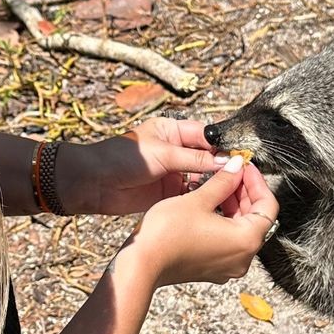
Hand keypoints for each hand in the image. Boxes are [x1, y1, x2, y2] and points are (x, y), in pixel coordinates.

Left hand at [61, 117, 225, 216]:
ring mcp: (172, 172)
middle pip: (206, 157)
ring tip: (230, 192)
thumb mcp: (162, 154)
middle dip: (221, 167)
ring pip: (201, 177)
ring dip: (213, 184)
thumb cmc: (121, 159)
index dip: (222, 146)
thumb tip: (224, 161)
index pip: (206, 135)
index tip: (240, 158)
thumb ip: (194, 158)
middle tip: (240, 178)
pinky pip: (190, 194)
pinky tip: (213, 203)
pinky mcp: (167, 192)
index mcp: (172, 131)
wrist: (93, 184)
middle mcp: (174, 150)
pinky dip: (201, 197)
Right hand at [127, 159, 277, 288]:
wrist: (142, 264)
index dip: (257, 182)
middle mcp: (242, 258)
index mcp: (246, 240)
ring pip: (242, 230)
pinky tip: (210, 205)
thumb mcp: (199, 199)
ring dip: (234, 206)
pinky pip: (228, 241)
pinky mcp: (213, 268)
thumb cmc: (167, 234)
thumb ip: (224, 181)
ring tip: (219, 185)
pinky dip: (224, 222)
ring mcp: (228, 266)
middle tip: (232, 172)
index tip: (245, 167)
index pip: (268, 206)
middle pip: (256, 219)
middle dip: (245, 193)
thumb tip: (237, 166)